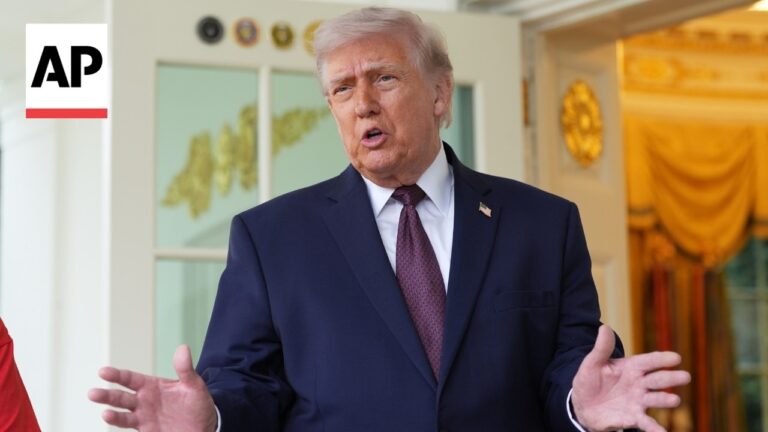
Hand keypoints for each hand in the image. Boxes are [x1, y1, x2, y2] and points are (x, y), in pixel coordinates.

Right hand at [88, 345, 217, 431]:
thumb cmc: (197, 403)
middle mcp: (143, 401)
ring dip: (112, 415)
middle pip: (120, 398)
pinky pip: (131, 429)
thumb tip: (183, 348)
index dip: (116, 375)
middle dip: (107, 396)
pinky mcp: (147, 431)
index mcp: (151, 386)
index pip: (130, 379)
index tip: (102, 372)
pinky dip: (121, 425)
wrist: (205, 425)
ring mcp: (143, 418)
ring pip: (122, 416)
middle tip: (92, 393)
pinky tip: (114, 421)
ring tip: (105, 413)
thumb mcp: (194, 385)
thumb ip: (185, 369)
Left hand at [571, 325, 690, 431]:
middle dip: (670, 378)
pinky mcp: (633, 417)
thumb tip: (604, 327)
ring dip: (665, 400)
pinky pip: (646, 424)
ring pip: (655, 399)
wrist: (582, 405)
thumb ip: (601, 348)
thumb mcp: (592, 363)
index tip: (675, 358)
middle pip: (657, 379)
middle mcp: (639, 384)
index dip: (661, 359)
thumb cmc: (590, 381)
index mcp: (631, 367)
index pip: (648, 361)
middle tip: (685, 376)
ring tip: (674, 400)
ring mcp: (638, 401)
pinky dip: (655, 429)